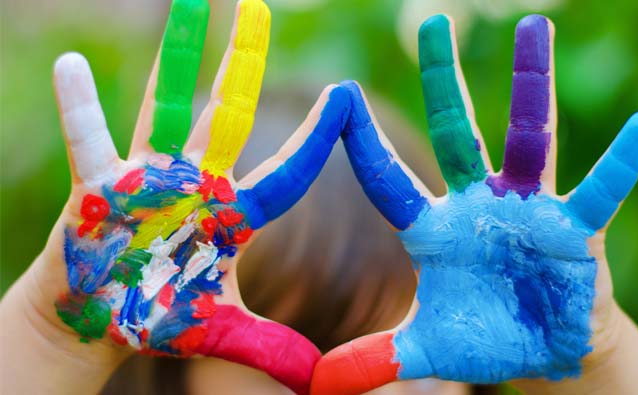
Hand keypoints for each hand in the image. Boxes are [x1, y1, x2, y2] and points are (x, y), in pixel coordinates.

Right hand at [0, 1, 348, 393]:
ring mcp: (148, 176)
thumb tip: (317, 382)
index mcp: (232, 213)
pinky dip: (81, 106)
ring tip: (190, 2)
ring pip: (164, 106)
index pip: (286, 170)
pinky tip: (73, 64)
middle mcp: (196, 182)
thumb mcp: (219, 330)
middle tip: (261, 7)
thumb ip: (268, 348)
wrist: (102, 318)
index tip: (345, 94)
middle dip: (242, 62)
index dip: (315, 137)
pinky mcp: (99, 186)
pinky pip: (89, 140)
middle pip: (227, 112)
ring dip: (176, 56)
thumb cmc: (157, 315)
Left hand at [311, 14, 637, 393]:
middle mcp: (477, 204)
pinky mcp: (576, 227)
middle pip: (454, 132)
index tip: (338, 95)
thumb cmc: (483, 341)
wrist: (541, 352)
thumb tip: (321, 384)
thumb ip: (378, 358)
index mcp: (434, 228)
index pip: (389, 179)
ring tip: (534, 27)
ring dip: (531, 85)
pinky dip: (620, 163)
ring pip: (529, 138)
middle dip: (442, 80)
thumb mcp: (428, 351)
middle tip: (432, 22)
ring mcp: (528, 208)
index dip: (361, 144)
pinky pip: (599, 189)